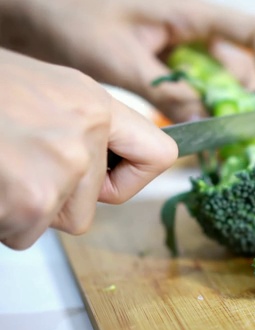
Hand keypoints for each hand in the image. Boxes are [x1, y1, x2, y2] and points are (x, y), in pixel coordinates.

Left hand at [0, 0, 254, 121]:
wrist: (38, 11)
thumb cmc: (71, 17)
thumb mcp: (118, 58)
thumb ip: (165, 90)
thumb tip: (206, 123)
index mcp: (192, 14)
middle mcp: (199, 29)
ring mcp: (188, 47)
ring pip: (236, 75)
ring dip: (249, 104)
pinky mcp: (175, 64)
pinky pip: (209, 87)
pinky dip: (219, 109)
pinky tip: (221, 132)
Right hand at [0, 49, 177, 249]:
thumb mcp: (46, 91)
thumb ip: (81, 127)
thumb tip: (103, 165)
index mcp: (94, 103)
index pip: (159, 155)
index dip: (132, 179)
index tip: (108, 183)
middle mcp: (86, 132)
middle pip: (91, 207)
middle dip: (53, 200)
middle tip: (16, 164)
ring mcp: (61, 165)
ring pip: (54, 223)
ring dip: (22, 208)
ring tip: (0, 166)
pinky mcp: (33, 198)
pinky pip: (22, 234)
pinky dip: (2, 219)